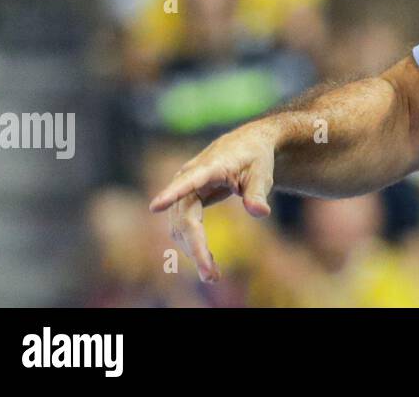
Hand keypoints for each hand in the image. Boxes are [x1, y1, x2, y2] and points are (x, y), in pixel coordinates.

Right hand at [148, 121, 278, 282]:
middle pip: (185, 217)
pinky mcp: (186, 199)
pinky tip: (207, 260)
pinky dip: (193, 244)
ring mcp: (184, 188)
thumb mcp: (262, 172)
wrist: (247, 144)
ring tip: (212, 274)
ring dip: (193, 251)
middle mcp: (190, 177)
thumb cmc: (255, 157)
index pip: (189, 180)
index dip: (172, 193)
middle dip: (195, 247)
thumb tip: (260, 212)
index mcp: (210, 166)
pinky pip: (184, 226)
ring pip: (181, 225)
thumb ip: (259, 192)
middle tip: (210, 275)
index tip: (156, 206)